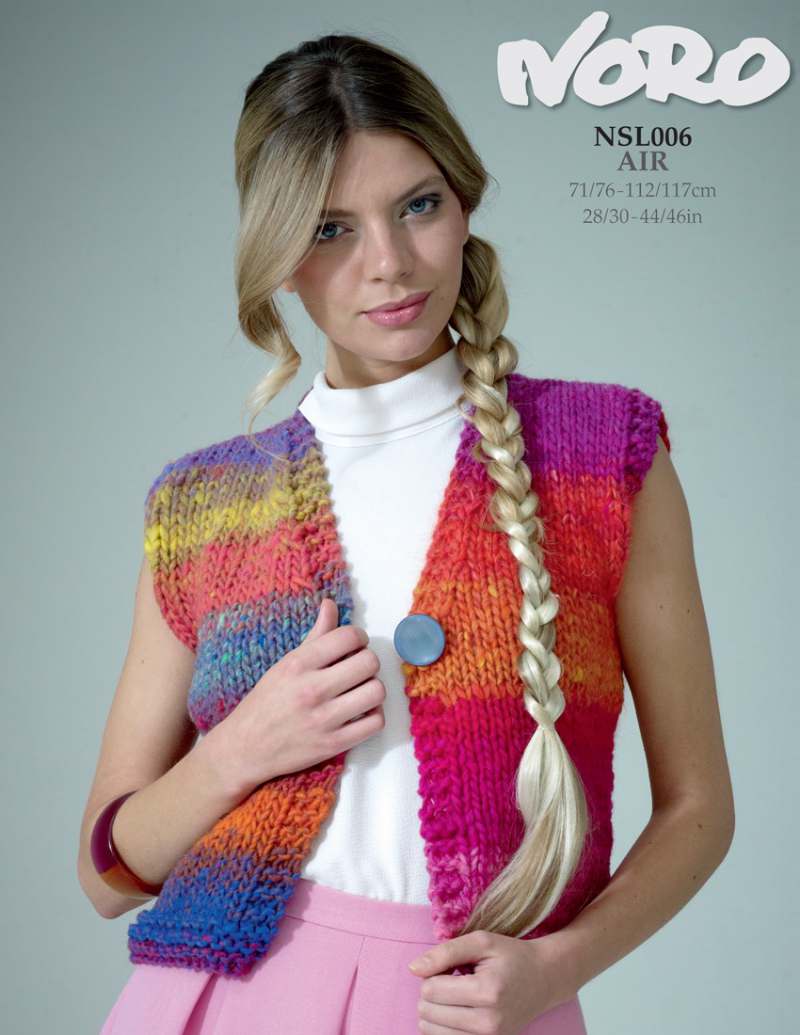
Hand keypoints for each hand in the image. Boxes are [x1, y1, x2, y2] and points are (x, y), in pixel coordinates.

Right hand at [209, 597, 385, 797]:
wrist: (246, 748)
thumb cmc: (266, 702)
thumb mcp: (286, 664)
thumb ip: (315, 635)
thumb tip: (331, 604)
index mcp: (298, 664)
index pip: (349, 637)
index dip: (358, 637)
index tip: (354, 645)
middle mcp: (312, 690)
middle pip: (369, 662)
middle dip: (368, 661)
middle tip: (358, 668)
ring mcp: (324, 719)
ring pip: (376, 691)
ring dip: (373, 688)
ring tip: (360, 689)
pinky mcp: (333, 745)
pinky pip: (375, 723)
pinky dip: (373, 715)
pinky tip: (360, 712)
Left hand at [408, 930, 569, 1034]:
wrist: (543, 980)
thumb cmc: (511, 956)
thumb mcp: (481, 941)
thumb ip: (446, 952)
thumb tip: (414, 969)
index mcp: (487, 992)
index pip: (431, 990)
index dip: (433, 974)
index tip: (450, 967)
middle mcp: (488, 1022)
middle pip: (428, 1013)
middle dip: (431, 993)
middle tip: (453, 980)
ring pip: (432, 1032)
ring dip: (435, 1011)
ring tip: (455, 996)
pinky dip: (442, 1027)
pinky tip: (456, 1012)